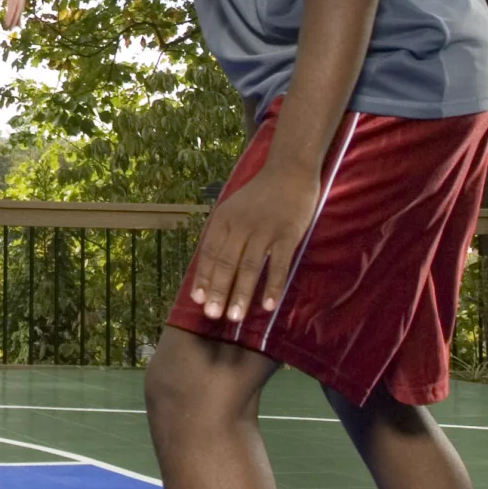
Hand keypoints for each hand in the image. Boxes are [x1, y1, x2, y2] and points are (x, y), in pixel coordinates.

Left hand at [189, 163, 318, 326]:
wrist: (289, 171)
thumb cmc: (259, 195)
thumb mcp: (233, 210)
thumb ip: (224, 235)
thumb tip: (212, 268)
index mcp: (223, 219)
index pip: (209, 253)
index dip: (203, 277)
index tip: (198, 300)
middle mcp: (240, 225)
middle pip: (226, 262)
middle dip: (218, 291)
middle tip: (213, 315)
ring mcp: (264, 230)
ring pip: (249, 267)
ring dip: (242, 294)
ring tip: (235, 317)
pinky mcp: (287, 234)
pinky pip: (277, 264)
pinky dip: (272, 286)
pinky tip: (268, 305)